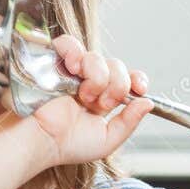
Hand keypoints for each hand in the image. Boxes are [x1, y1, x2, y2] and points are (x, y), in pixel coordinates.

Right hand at [29, 36, 152, 166]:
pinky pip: (70, 43)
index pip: (127, 78)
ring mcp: (72, 71)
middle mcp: (89, 82)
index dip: (136, 79)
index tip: (139, 89)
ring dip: (96, 78)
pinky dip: (75, 53)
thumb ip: (129, 123)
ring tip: (81, 95)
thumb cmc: (66, 145)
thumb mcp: (107, 140)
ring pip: (98, 57)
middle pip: (117, 66)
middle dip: (115, 87)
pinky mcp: (54, 62)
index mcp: (102, 98)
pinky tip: (74, 71)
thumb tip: (148, 102)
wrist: (42, 141)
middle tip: (98, 104)